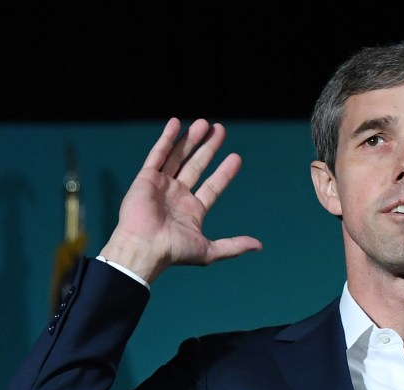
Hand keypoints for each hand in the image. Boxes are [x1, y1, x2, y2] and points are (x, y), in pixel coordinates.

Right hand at [99, 118, 261, 283]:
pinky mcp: (146, 178)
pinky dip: (167, 139)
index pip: (213, 185)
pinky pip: (158, 154)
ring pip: (179, 156)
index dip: (224, 172)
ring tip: (205, 123)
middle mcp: (177, 195)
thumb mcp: (209, 250)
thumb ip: (234, 246)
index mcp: (192, 210)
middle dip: (209, 148)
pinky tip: (176, 123)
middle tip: (220, 130)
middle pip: (197, 165)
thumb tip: (259, 246)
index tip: (236, 157)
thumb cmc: (173, 251)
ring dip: (191, 139)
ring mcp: (161, 185)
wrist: (144, 248)